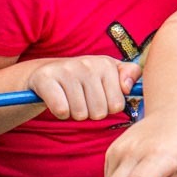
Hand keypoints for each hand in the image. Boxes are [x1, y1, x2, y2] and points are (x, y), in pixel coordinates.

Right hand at [26, 56, 140, 120]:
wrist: (48, 73)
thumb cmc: (85, 78)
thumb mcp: (110, 73)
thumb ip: (130, 74)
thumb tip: (128, 87)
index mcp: (106, 64)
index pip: (117, 105)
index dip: (108, 108)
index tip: (101, 99)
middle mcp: (87, 63)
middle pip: (99, 112)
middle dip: (92, 113)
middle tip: (84, 101)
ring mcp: (66, 69)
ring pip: (80, 113)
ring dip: (75, 113)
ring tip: (71, 100)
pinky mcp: (45, 78)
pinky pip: (61, 110)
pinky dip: (60, 113)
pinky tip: (59, 102)